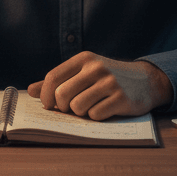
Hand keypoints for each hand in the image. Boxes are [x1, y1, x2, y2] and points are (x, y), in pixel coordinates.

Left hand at [27, 51, 173, 119]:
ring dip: (80, 113)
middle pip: (62, 95)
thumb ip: (58, 81)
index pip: (53, 77)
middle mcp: (95, 67)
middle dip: (63, 107)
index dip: (46, 95)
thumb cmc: (107, 77)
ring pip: (77, 107)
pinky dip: (96, 117)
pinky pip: (95, 115)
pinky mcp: (121, 98)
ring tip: (90, 107)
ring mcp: (109, 82)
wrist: (145, 81)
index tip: (49, 106)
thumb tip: (31, 91)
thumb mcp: (84, 72)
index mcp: (83, 59)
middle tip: (71, 109)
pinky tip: (104, 109)